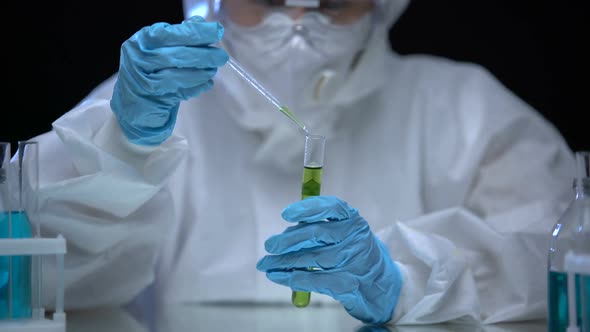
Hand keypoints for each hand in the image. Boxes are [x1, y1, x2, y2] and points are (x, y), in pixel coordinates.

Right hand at [110, 16, 228, 145]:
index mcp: (141, 41)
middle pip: (174, 56)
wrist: (133, 102)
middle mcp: (138, 60)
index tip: (216, 32)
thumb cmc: (150, 70)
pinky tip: (207, 83)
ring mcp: (142, 82)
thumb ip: (178, 37)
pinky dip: (195, 87)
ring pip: (175, 76)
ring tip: (213, 70)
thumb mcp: (160, 49)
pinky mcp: (151, 101)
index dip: (195, 33)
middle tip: (221, 56)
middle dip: (202, 55)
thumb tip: (201, 23)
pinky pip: (177, 94)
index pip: (170, 34)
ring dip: (199, 73)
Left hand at [256, 196, 401, 324]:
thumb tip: (284, 235)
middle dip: (288, 240)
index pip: (332, 207)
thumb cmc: (354, 255)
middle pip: (317, 233)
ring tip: (266, 263)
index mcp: (354, 220)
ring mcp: (353, 262)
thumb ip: (318, 230)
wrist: (382, 287)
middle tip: (269, 245)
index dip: (307, 209)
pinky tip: (278, 276)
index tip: (286, 214)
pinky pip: (313, 279)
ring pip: (311, 258)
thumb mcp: (345, 235)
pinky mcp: (347, 284)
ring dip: (284, 261)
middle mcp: (356, 238)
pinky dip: (291, 278)